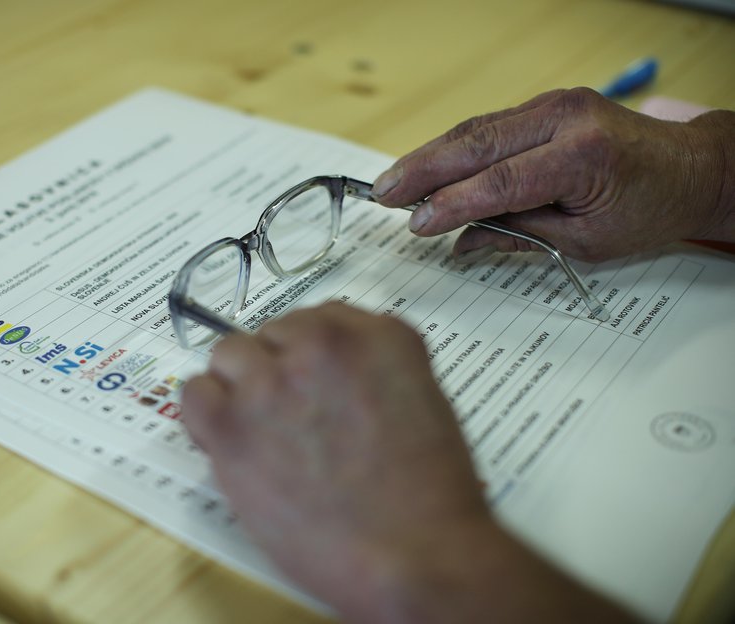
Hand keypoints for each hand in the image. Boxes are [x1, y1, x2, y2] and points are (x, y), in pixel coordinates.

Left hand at [181, 303, 636, 621]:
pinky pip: (195, 394)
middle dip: (277, 371)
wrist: (414, 554)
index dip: (311, 358)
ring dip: (241, 388)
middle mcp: (321, 342)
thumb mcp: (422, 405)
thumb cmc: (430, 496)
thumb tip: (327, 382)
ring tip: (261, 434)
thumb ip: (371, 374)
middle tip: (291, 420)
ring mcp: (271, 379)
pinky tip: (232, 445)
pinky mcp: (231, 422)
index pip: (321, 319)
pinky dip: (207, 416)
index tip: (314, 387)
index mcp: (378, 334)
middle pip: (272, 335)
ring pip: (229, 356)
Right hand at [372, 88, 734, 262]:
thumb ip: (518, 235)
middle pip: (477, 143)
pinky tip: (425, 165)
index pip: (501, 181)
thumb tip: (459, 242)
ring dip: (429, 155)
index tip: (417, 224)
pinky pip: (488, 125)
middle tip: (383, 193)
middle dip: (423, 170)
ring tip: (392, 182)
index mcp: (584, 156)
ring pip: (476, 128)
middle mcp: (567, 118)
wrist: (688, 169)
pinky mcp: (546, 104)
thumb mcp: (585, 241)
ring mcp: (555, 104)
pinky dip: (453, 146)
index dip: (452, 204)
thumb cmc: (647, 208)